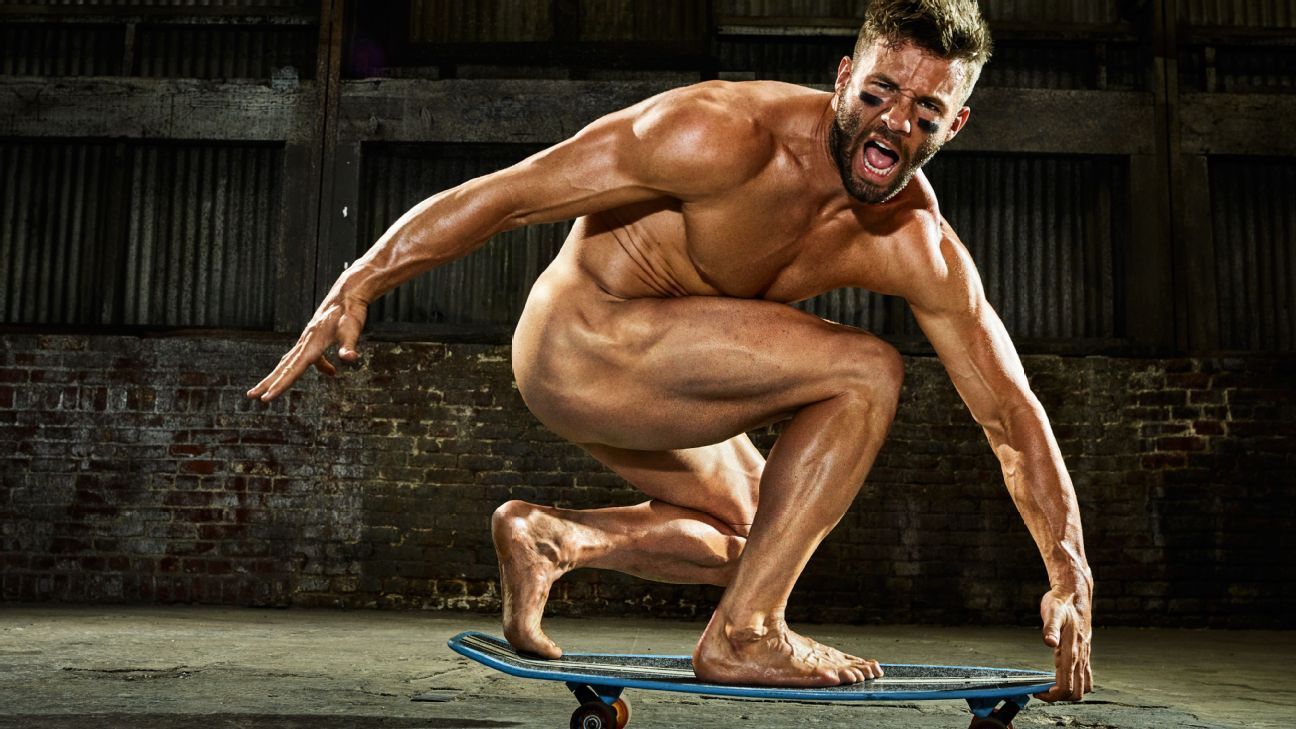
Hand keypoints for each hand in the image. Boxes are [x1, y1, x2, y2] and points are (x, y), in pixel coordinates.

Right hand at [246, 291, 368, 400]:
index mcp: (312, 345)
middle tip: (251, 396)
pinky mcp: (313, 338)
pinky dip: (311, 365)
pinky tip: (330, 371)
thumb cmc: (350, 312)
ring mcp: (307, 340)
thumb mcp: (352, 329)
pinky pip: (306, 356)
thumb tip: (349, 359)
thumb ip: (349, 345)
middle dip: (268, 383)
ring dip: (278, 377)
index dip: (280, 386)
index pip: (292, 370)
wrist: (347, 293)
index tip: (266, 398)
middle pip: (284, 367)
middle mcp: (305, 343)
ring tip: (266, 391)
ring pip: (289, 362)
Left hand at [1034, 585, 1092, 701]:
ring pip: (1084, 686)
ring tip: (1050, 686)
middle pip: (1077, 692)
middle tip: (1041, 691)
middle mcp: (1080, 656)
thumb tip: (1049, 642)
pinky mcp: (1085, 651)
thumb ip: (1050, 628)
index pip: (1065, 686)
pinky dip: (1076, 682)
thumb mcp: (1052, 612)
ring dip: (1069, 692)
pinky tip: (1061, 675)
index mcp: (1071, 651)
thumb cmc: (1061, 602)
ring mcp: (1085, 655)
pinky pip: (1086, 675)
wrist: (1075, 593)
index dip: (1052, 696)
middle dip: (1059, 697)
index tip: (1037, 692)